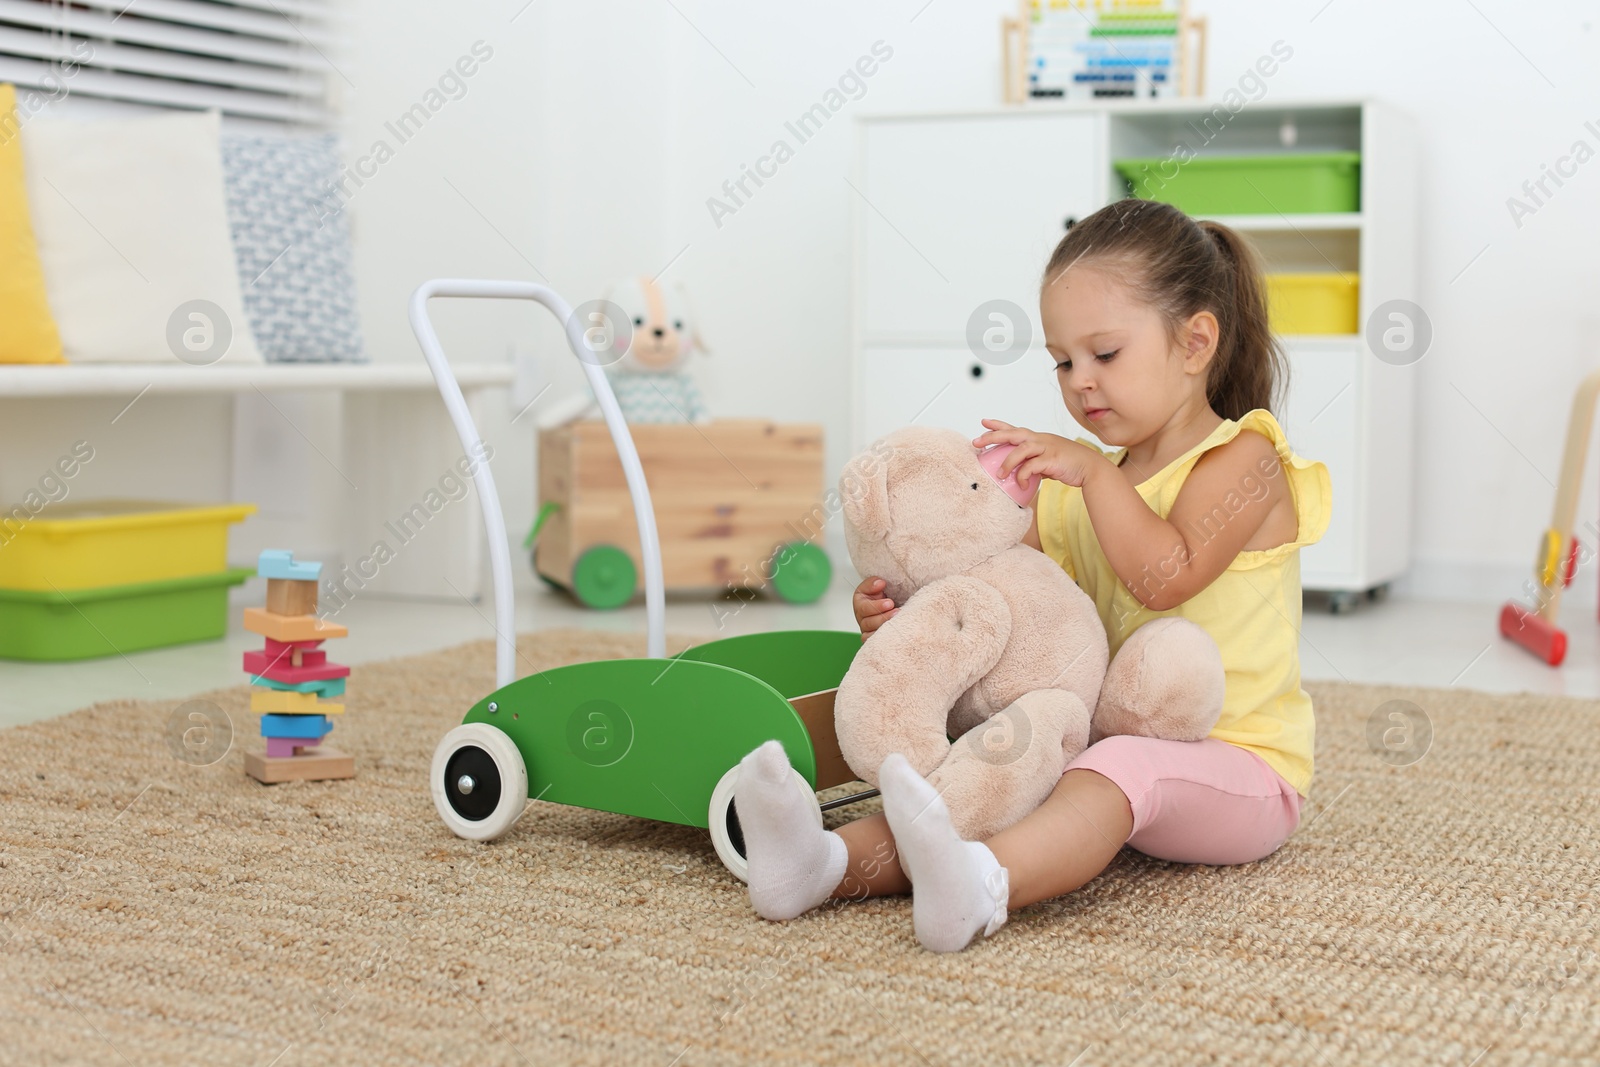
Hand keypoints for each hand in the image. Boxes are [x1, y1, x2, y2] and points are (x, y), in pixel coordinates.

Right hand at [852, 575, 897, 639]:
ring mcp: (867, 630)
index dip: (876, 606)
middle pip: (868, 622)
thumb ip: (874, 583)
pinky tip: (893, 632)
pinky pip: (874, 642)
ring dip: (885, 627)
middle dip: (883, 617)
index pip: (863, 607)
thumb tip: (880, 583)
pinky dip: (884, 638)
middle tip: (897, 612)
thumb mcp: (878, 585)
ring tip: (898, 620)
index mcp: (860, 603)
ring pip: (870, 634)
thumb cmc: (885, 595)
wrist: (894, 603)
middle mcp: (862, 618)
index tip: (890, 602)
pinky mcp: (872, 639)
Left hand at [973, 418, 1106, 487]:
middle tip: (977, 442)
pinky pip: (1032, 466)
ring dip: (1008, 462)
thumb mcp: (1048, 459)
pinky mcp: (1052, 460)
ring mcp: (1046, 448)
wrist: (1089, 468)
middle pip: (1013, 433)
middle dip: (993, 436)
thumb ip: (1034, 462)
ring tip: (999, 474)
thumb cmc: (1069, 464)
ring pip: (1021, 449)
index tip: (983, 422)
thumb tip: (1022, 472)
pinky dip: (1024, 476)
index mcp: (1038, 438)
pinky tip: (1021, 484)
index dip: (998, 424)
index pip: (1014, 428)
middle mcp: (1040, 440)